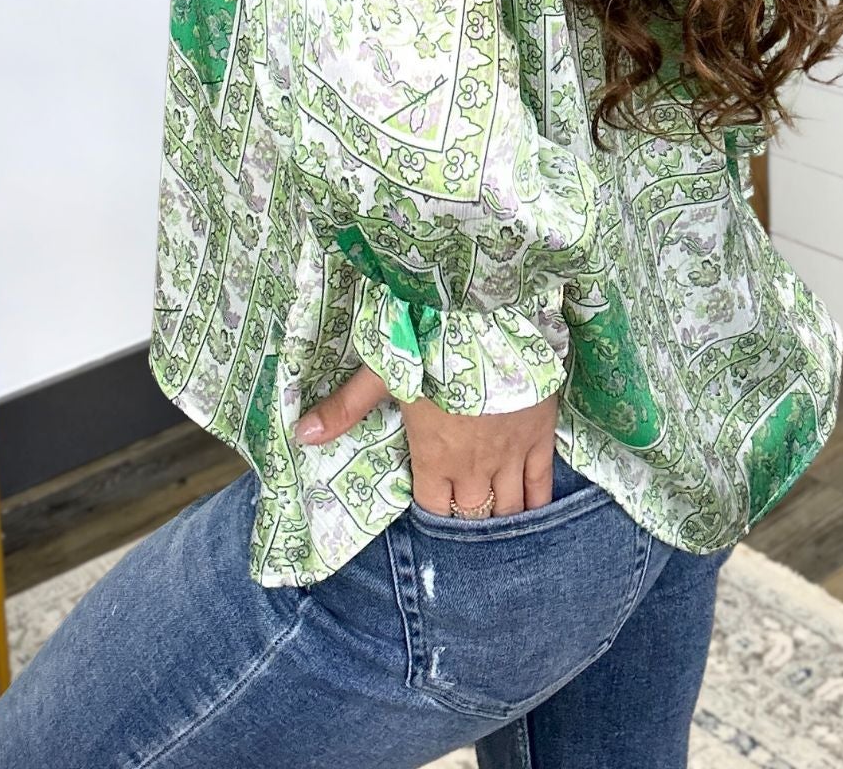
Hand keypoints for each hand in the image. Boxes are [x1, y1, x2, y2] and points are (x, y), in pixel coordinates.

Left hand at [295, 366, 559, 515]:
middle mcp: (474, 465)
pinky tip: (534, 514)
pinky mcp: (540, 435)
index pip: (434, 508)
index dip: (433, 514)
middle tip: (466, 522)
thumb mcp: (383, 372)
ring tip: (497, 526)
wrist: (491, 317)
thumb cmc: (433, 342)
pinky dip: (537, 504)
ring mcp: (511, 453)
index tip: (432, 509)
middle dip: (468, 522)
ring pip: (509, 507)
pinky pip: (541, 484)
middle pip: (473, 514)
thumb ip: (345, 409)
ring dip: (502, 519)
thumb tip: (300, 435)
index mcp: (434, 455)